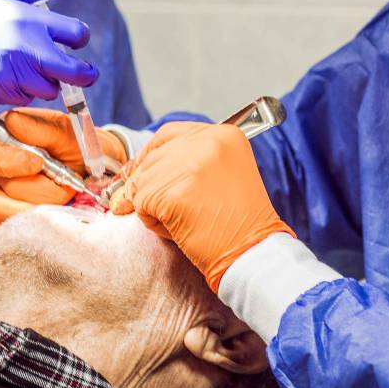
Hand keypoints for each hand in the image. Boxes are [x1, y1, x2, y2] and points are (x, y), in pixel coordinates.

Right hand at [0, 0, 97, 104]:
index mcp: (26, 16)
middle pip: (74, 72)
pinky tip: (5, 77)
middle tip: (82, 74)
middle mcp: (24, 46)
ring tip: (28, 70)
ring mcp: (9, 72)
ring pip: (47, 89)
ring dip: (45, 82)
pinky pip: (22, 98)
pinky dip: (20, 91)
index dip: (77, 38)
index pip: (75, 33)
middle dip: (82, 75)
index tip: (73, 42)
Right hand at [0, 108, 128, 223]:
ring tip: (66, 194)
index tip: (38, 163)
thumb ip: (40, 126)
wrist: (99, 174)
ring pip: (7, 216)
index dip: (4, 161)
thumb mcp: (66, 131)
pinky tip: (61, 211)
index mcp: (0, 143)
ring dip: (43, 206)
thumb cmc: (76, 147)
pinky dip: (44, 224)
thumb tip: (11, 122)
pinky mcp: (11, 226)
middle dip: (34, 190)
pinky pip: (17, 235)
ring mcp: (1, 203)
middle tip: (61, 181)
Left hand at [110, 122, 292, 291]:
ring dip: (153, 205)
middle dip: (152, 185)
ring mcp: (188, 165)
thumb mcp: (224, 175)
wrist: (252, 253)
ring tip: (184, 220)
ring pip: (142, 180)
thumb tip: (135, 169)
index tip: (144, 170)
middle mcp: (207, 142)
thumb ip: (187, 162)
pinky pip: (140, 202)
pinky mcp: (171, 192)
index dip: (151, 154)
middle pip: (153, 157)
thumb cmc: (240, 223)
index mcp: (223, 134)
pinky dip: (152, 221)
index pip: (168, 134)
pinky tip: (178, 229)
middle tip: (174, 208)